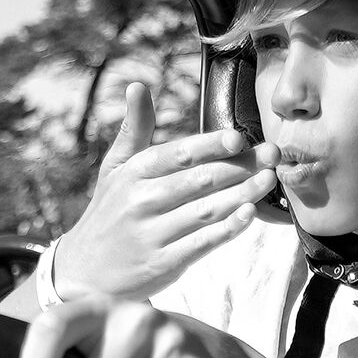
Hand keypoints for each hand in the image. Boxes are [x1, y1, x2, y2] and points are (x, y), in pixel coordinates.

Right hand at [53, 82, 279, 299]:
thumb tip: (137, 85)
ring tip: (269, 180)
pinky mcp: (163, 263)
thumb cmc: (108, 212)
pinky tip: (249, 214)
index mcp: (134, 173)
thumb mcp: (114, 168)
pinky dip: (228, 229)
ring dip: (243, 193)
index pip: (178, 154)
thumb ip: (133, 129)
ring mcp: (153, 234)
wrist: (84, 271)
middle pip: (200, 180)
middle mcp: (142, 201)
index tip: (240, 137)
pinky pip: (202, 243)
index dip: (211, 145)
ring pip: (207, 210)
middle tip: (273, 155)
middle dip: (241, 166)